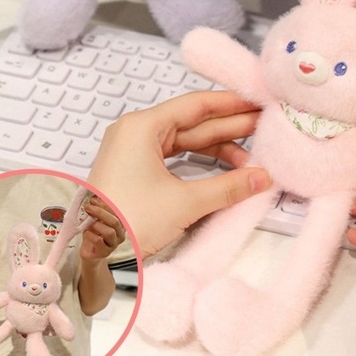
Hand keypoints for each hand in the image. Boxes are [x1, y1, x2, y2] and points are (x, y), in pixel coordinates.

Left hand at [80, 197, 125, 261]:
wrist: (89, 252)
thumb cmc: (94, 233)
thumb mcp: (96, 220)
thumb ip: (97, 210)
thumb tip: (94, 195)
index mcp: (120, 223)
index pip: (117, 211)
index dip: (105, 204)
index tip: (93, 200)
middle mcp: (120, 234)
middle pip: (115, 221)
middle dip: (100, 212)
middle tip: (88, 208)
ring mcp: (114, 244)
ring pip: (110, 232)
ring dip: (97, 225)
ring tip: (88, 224)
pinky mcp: (105, 252)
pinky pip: (99, 241)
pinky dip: (90, 235)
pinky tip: (86, 232)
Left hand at [87, 90, 270, 257]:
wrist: (92, 255)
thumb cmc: (127, 221)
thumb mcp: (184, 202)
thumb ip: (227, 187)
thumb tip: (260, 178)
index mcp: (141, 127)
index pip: (194, 105)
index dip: (229, 103)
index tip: (255, 101)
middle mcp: (136, 133)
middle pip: (191, 122)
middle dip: (228, 125)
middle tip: (263, 124)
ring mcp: (134, 152)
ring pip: (184, 141)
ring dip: (217, 148)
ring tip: (251, 153)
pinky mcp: (135, 171)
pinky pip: (174, 158)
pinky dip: (199, 163)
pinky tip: (225, 169)